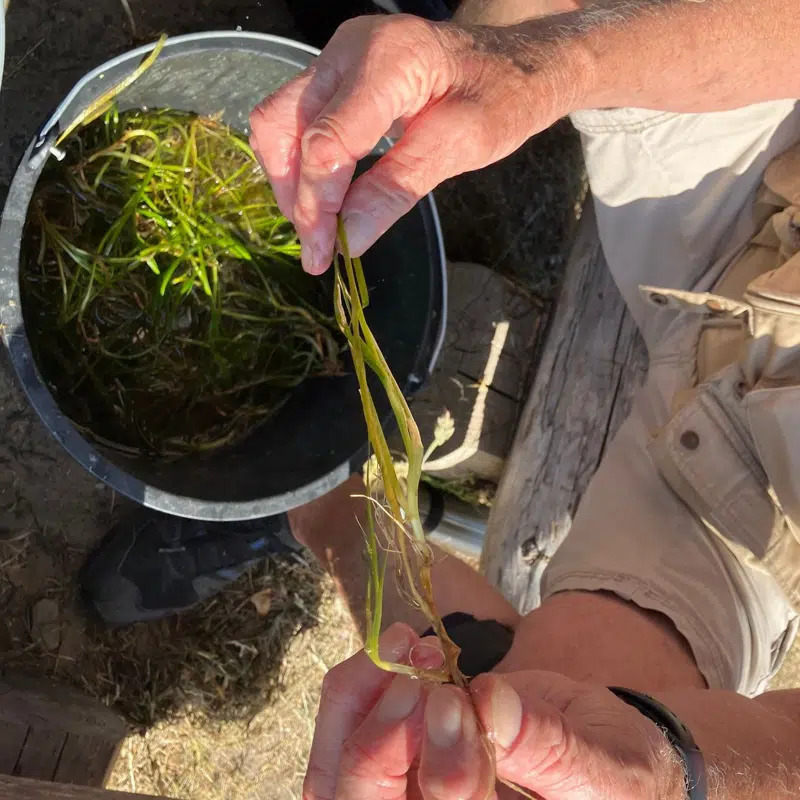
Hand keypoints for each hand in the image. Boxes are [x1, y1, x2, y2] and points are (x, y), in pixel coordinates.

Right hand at [250, 14, 586, 273]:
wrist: (511, 61)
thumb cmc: (500, 96)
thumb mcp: (462, 145)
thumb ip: (399, 187)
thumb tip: (348, 239)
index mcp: (388, 59)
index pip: (327, 140)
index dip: (318, 204)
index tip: (325, 253)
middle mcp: (349, 49)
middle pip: (282, 125)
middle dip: (294, 194)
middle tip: (319, 249)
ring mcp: (337, 57)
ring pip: (279, 123)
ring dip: (290, 181)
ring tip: (320, 228)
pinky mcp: (335, 74)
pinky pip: (296, 120)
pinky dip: (301, 165)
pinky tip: (326, 199)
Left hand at [304, 622, 685, 799]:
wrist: (592, 743)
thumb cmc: (612, 768)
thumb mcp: (606, 763)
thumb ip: (554, 745)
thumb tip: (493, 708)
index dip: (442, 770)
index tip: (454, 700)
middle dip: (378, 743)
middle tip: (415, 678)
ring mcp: (407, 793)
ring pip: (337, 771)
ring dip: (361, 701)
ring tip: (407, 644)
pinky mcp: (395, 755)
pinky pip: (347, 726)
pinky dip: (362, 682)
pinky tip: (400, 644)